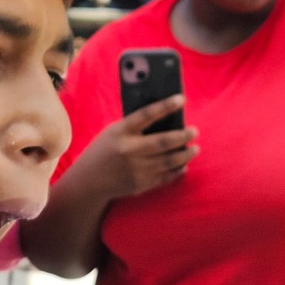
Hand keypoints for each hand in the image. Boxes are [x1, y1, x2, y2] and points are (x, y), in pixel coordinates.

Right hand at [80, 96, 198, 199]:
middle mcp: (129, 151)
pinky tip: (184, 165)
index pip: (146, 115)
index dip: (165, 106)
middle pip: (163, 142)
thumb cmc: (103, 151)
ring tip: (194, 148)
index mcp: (121, 132)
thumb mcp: (114, 132)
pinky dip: (178, 170)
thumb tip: (164, 117)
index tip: (181, 99)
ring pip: (169, 162)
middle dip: (183, 136)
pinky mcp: (141, 184)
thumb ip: (134, 126)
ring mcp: (136, 170)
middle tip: (194, 131)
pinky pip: (165, 177)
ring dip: (185, 155)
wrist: (89, 181)